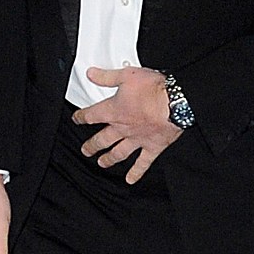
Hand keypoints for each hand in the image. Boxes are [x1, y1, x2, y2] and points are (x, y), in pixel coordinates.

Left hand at [73, 67, 181, 183]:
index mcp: (114, 111)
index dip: (81, 117)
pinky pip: (142, 163)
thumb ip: (107, 77)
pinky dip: (136, 172)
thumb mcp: (127, 75)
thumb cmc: (155, 89)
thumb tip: (92, 74)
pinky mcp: (153, 147)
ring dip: (108, 159)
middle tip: (86, 150)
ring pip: (118, 153)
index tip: (78, 119)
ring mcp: (137, 140)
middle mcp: (123, 128)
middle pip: (102, 140)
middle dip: (91, 145)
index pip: (91, 116)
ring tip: (102, 163)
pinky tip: (130, 179)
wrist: (176, 102)